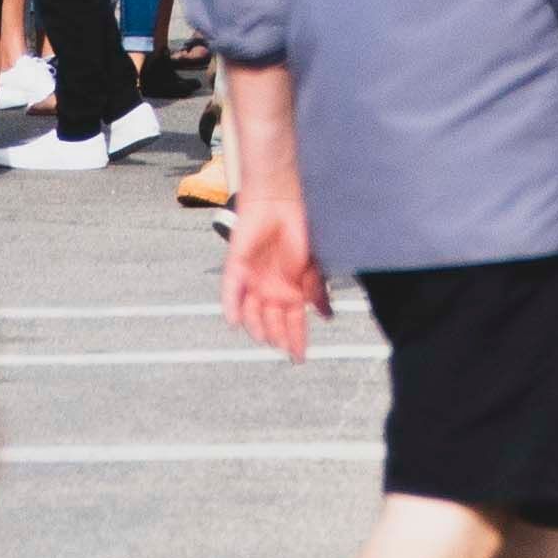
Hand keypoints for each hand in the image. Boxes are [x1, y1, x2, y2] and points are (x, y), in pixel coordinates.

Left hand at [220, 195, 329, 358]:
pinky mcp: (235, 268)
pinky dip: (232, 307)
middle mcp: (270, 289)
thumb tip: (327, 314)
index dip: (297, 340)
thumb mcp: (313, 265)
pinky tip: (235, 320)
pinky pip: (230, 292)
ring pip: (251, 313)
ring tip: (264, 335)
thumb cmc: (299, 226)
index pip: (293, 323)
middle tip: (282, 346)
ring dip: (257, 326)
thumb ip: (317, 291)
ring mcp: (252, 280)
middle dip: (277, 336)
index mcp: (290, 290)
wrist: (279, 200)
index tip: (299, 358)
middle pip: (271, 323)